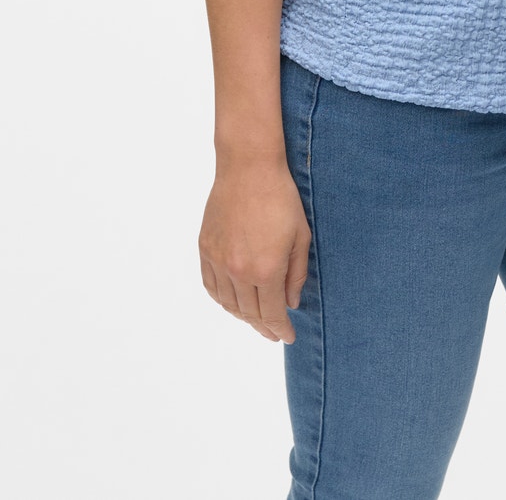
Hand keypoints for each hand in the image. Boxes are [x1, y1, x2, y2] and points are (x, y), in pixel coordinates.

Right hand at [199, 157, 309, 342]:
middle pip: (249, 313)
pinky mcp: (205, 249)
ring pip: (228, 304)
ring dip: (242, 316)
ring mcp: (218, 260)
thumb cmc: (281, 198)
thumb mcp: (300, 236)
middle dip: (263, 327)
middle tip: (273, 332)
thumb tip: (291, 304)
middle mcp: (239, 271)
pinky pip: (211, 286)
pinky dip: (222, 299)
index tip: (287, 337)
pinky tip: (232, 301)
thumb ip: (296, 274)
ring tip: (255, 318)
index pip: (272, 314)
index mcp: (266, 270)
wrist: (249, 168)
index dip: (280, 329)